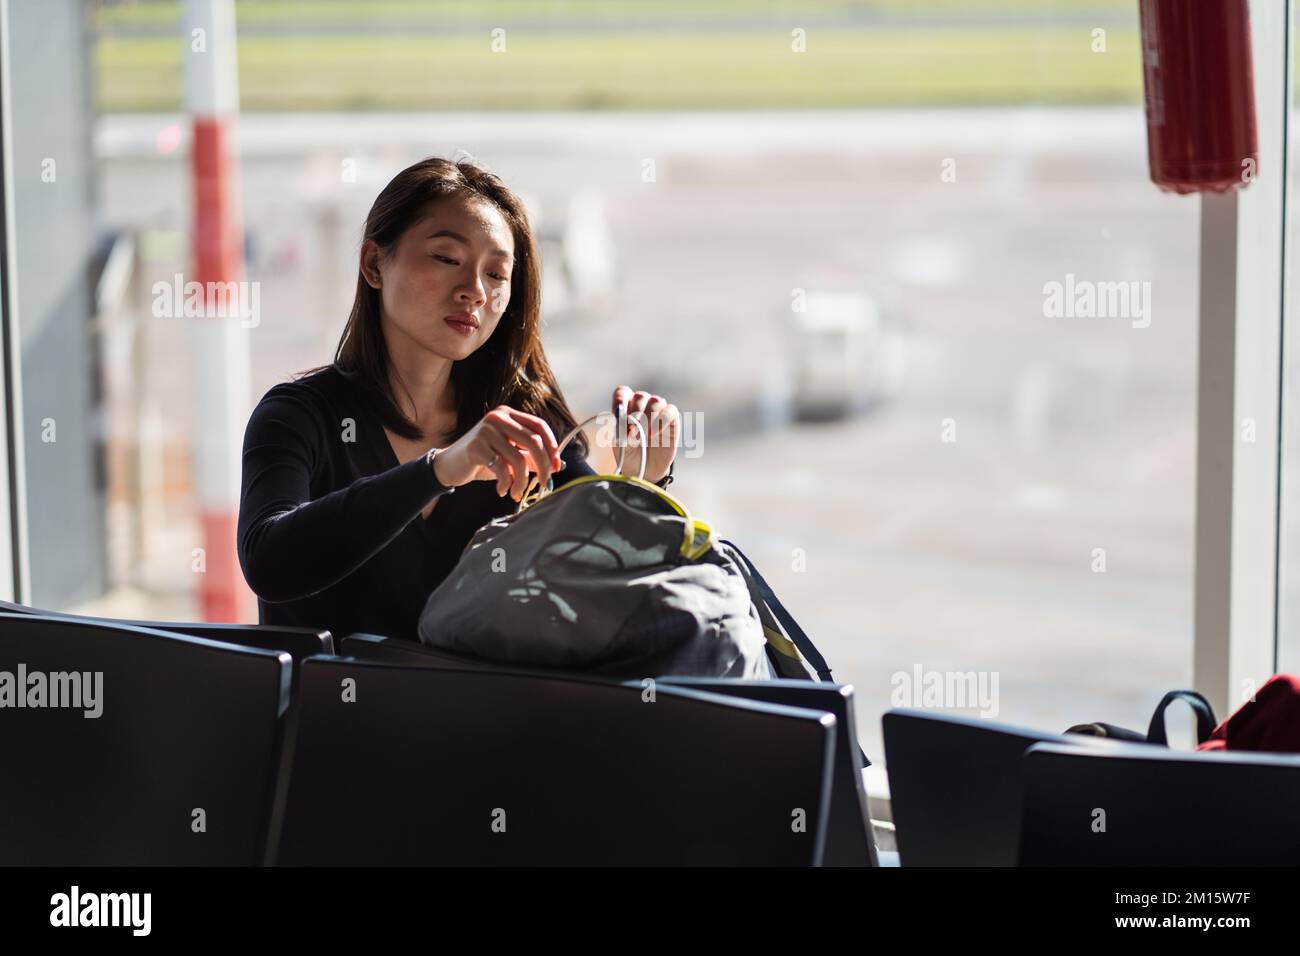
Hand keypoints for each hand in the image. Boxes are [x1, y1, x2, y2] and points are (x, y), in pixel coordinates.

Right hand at [431, 406, 564, 500]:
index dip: (552, 446)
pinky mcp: (476, 446)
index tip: (556, 467)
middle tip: (544, 485)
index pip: (539, 426)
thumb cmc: (483, 460)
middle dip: (543, 466)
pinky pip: (502, 469)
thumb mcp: (509, 456)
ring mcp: (486, 430)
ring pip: (518, 459)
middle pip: (533, 441)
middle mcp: (498, 417)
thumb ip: (530, 457)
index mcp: (508, 414)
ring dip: (522, 481)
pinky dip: (505, 484)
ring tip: (517, 492)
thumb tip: (556, 465)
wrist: (450, 465)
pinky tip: (501, 490)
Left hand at [611, 385, 678, 483]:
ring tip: (644, 436)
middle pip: (640, 397)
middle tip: (632, 431)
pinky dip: (661, 420)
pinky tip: (653, 434)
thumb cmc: (630, 454)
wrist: (646, 470)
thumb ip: (620, 432)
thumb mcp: (620, 445)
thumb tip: (625, 421)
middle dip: (635, 413)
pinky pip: (669, 411)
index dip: (620, 398)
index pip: (622, 393)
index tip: (618, 410)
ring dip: (648, 417)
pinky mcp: (672, 419)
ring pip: (655, 401)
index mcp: (626, 407)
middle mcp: (642, 406)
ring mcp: (658, 411)